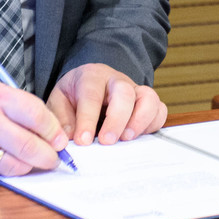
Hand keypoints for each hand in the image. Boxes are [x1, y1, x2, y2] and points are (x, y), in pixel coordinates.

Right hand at [0, 81, 69, 179]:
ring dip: (30, 166)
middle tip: (55, 159)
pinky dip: (6, 170)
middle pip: (29, 146)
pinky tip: (4, 160)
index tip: (61, 140)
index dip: (54, 131)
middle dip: (49, 156)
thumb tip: (55, 135)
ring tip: (31, 161)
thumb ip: (24, 109)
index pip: (36, 115)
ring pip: (16, 166)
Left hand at [47, 63, 167, 144]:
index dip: (87, 119)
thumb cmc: (74, 96)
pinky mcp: (147, 103)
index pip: (91, 95)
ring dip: (140, 121)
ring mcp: (135, 90)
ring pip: (148, 98)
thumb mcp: (58, 102)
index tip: (83, 141)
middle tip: (107, 141)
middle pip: (124, 93)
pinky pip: (159, 110)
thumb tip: (65, 140)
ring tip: (126, 139)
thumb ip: (60, 120)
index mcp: (91, 77)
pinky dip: (152, 125)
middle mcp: (116, 80)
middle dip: (117, 119)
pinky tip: (138, 138)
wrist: (89, 85)